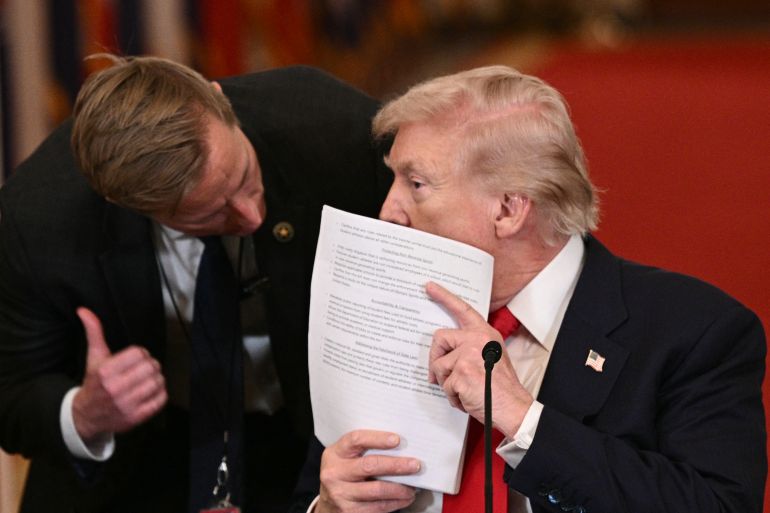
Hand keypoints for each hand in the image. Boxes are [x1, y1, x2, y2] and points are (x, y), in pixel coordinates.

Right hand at [72, 307, 167, 443]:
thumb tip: (83, 310)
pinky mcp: (136, 417)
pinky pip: (161, 399)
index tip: (136, 359)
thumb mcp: (94, 357)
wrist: (86, 416)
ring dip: (156, 378)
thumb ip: (94, 333)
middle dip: (151, 365)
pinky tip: (150, 391)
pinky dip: (160, 393)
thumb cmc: (94, 383)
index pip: (139, 353)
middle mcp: (115, 388)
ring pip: (158, 382)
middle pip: (151, 367)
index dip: (142, 354)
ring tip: (148, 379)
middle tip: (145, 369)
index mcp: (106, 371)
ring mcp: (126, 404)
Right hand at [317, 430, 419, 512]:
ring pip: (377, 490)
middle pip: (369, 466)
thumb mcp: (345, 457)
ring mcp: (340, 494)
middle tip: (415, 465)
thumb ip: (364, 450)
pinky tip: (405, 498)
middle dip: (396, 465)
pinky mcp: (349, 512)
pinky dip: (395, 502)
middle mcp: (334, 473)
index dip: (377, 439)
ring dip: (400, 488)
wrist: (327, 503)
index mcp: (335, 454)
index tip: (397, 440)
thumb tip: (400, 446)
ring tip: (413, 486)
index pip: (356, 440)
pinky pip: (377, 507)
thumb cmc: (344, 473)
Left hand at [426, 282, 532, 436]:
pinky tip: (468, 398)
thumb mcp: (490, 356)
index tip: (430, 287)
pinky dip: (453, 397)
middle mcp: (477, 339)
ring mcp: (468, 355)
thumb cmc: (501, 387)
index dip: (444, 297)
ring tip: (465, 390)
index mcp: (485, 333)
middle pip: (440, 338)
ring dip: (446, 383)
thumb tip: (444, 352)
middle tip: (437, 375)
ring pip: (438, 365)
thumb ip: (470, 347)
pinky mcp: (461, 372)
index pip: (463, 309)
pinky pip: (444, 385)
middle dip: (435, 358)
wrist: (513, 407)